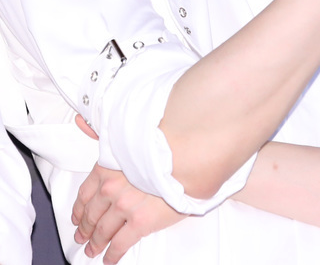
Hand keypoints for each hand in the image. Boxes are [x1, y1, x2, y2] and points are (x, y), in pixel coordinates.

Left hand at [72, 116, 184, 262]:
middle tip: (82, 237)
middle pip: (92, 213)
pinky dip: (112, 254)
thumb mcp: (129, 134)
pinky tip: (109, 258)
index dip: (79, 207)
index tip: (77, 216)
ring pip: (103, 230)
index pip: (86, 191)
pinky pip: (121, 243)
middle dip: (86, 227)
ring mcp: (125, 206)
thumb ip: (105, 133)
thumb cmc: (165, 142)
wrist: (190, 153)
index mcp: (108, 166)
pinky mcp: (141, 222)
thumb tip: (81, 121)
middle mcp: (112, 187)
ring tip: (93, 249)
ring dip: (96, 242)